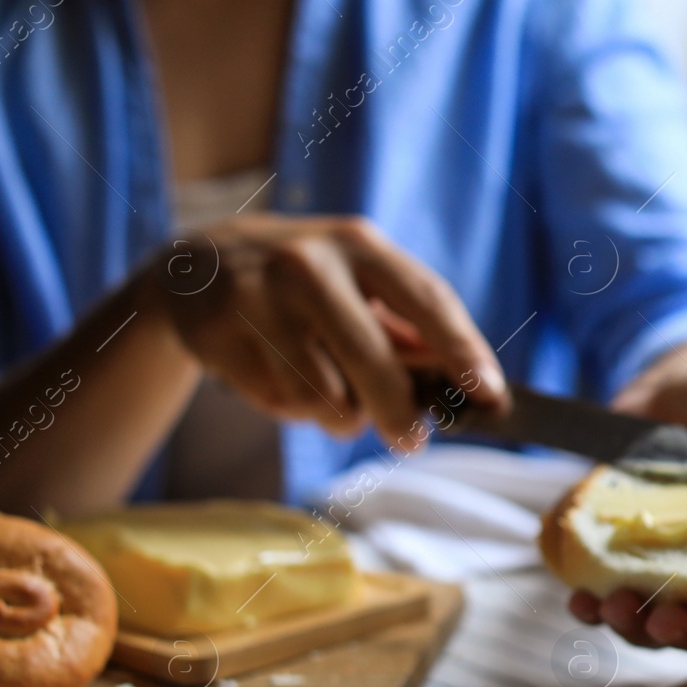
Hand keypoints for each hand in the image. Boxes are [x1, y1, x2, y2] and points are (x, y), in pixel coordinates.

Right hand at [138, 213, 507, 446]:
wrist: (196, 265)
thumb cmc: (306, 284)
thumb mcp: (358, 283)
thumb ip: (408, 329)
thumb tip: (468, 386)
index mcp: (359, 245)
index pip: (425, 298)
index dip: (462, 350)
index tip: (490, 394)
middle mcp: (308, 264)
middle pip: (370, 358)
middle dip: (399, 411)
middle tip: (412, 441)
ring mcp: (258, 296)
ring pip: (322, 393)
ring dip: (339, 414)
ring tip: (331, 396)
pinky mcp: (218, 332)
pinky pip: (279, 400)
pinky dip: (293, 409)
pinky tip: (281, 377)